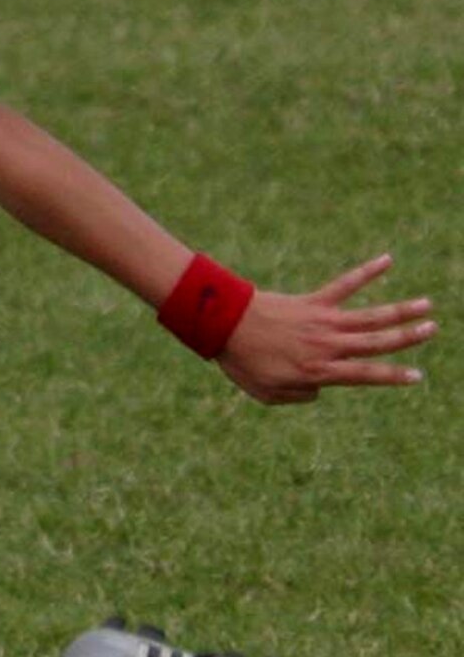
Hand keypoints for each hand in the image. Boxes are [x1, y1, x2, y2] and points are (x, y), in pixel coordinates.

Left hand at [218, 253, 436, 404]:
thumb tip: (319, 390)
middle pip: (376, 342)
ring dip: (401, 310)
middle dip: (407, 338)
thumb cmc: (243, 364)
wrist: (223, 327)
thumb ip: (299, 396)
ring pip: (370, 315)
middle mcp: (328, 345)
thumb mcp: (268, 394)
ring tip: (427, 305)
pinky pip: (345, 284)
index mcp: (319, 371)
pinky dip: (367, 272)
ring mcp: (323, 321)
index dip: (393, 376)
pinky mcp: (313, 301)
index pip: (366, 375)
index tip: (417, 376)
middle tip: (433, 329)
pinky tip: (388, 259)